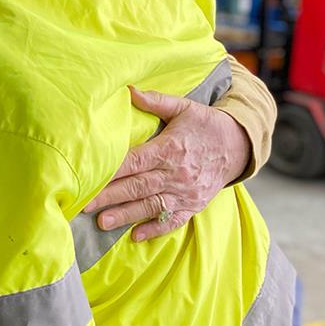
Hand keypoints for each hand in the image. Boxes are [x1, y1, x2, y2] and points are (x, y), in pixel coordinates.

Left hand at [84, 86, 250, 241]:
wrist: (240, 145)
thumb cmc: (205, 124)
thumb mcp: (184, 107)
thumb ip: (155, 101)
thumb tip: (128, 90)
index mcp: (170, 148)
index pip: (136, 161)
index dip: (112, 171)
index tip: (90, 177)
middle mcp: (177, 173)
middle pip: (138, 186)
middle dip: (110, 197)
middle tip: (84, 205)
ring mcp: (186, 192)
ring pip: (151, 206)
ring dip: (126, 215)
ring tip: (102, 223)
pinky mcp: (193, 205)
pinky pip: (173, 220)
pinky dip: (155, 229)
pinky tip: (136, 236)